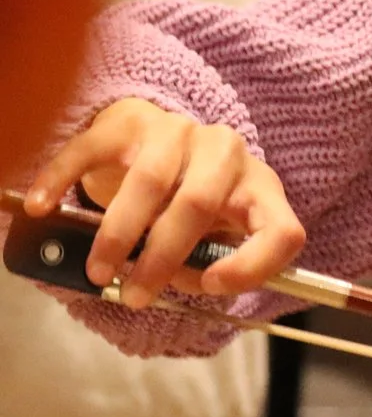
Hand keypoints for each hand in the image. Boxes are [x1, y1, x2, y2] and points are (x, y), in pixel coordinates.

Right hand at [22, 100, 304, 310]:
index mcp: (261, 190)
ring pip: (150, 182)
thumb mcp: (213, 235)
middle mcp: (229, 153)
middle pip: (199, 205)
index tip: (211, 287)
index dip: (253, 266)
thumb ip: (203, 263)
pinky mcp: (132, 122)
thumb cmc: (191, 204)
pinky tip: (44, 207)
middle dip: (162, 258)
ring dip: (119, 235)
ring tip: (99, 271)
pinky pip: (93, 150)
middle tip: (133, 294)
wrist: (157, 143)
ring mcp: (181, 132)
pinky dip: (63, 181)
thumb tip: (169, 285)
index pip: (283, 231)